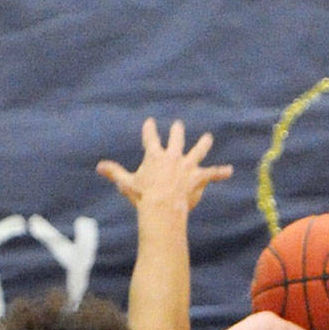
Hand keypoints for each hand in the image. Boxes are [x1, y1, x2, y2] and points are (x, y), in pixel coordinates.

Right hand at [96, 116, 232, 213]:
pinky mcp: (198, 177)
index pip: (150, 138)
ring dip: (203, 144)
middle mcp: (172, 156)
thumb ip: (114, 173)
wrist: (162, 207)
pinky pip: (212, 174)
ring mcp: (187, 166)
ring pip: (197, 151)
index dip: (149, 130)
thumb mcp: (127, 183)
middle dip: (177, 132)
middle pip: (176, 139)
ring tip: (208, 138)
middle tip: (178, 126)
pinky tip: (230, 171)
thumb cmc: (143, 197)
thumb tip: (98, 166)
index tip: (150, 122)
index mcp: (155, 156)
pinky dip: (221, 173)